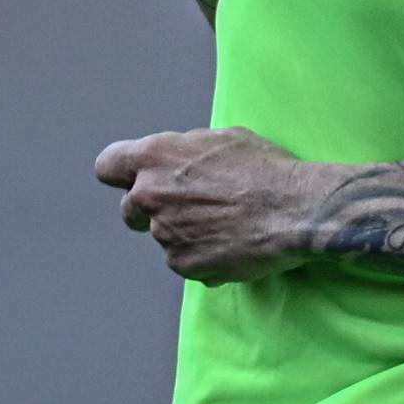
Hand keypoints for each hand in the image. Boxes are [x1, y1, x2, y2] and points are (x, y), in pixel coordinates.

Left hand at [93, 127, 334, 282]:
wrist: (296, 209)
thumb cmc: (265, 167)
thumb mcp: (224, 139)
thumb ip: (186, 152)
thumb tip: (176, 162)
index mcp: (156, 157)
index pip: (108, 166)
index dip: (121, 173)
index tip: (135, 179)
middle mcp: (150, 195)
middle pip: (130, 208)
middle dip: (153, 208)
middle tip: (190, 205)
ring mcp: (164, 234)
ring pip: (163, 234)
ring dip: (184, 231)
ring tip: (227, 223)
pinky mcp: (182, 265)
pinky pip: (185, 259)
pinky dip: (203, 253)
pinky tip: (233, 242)